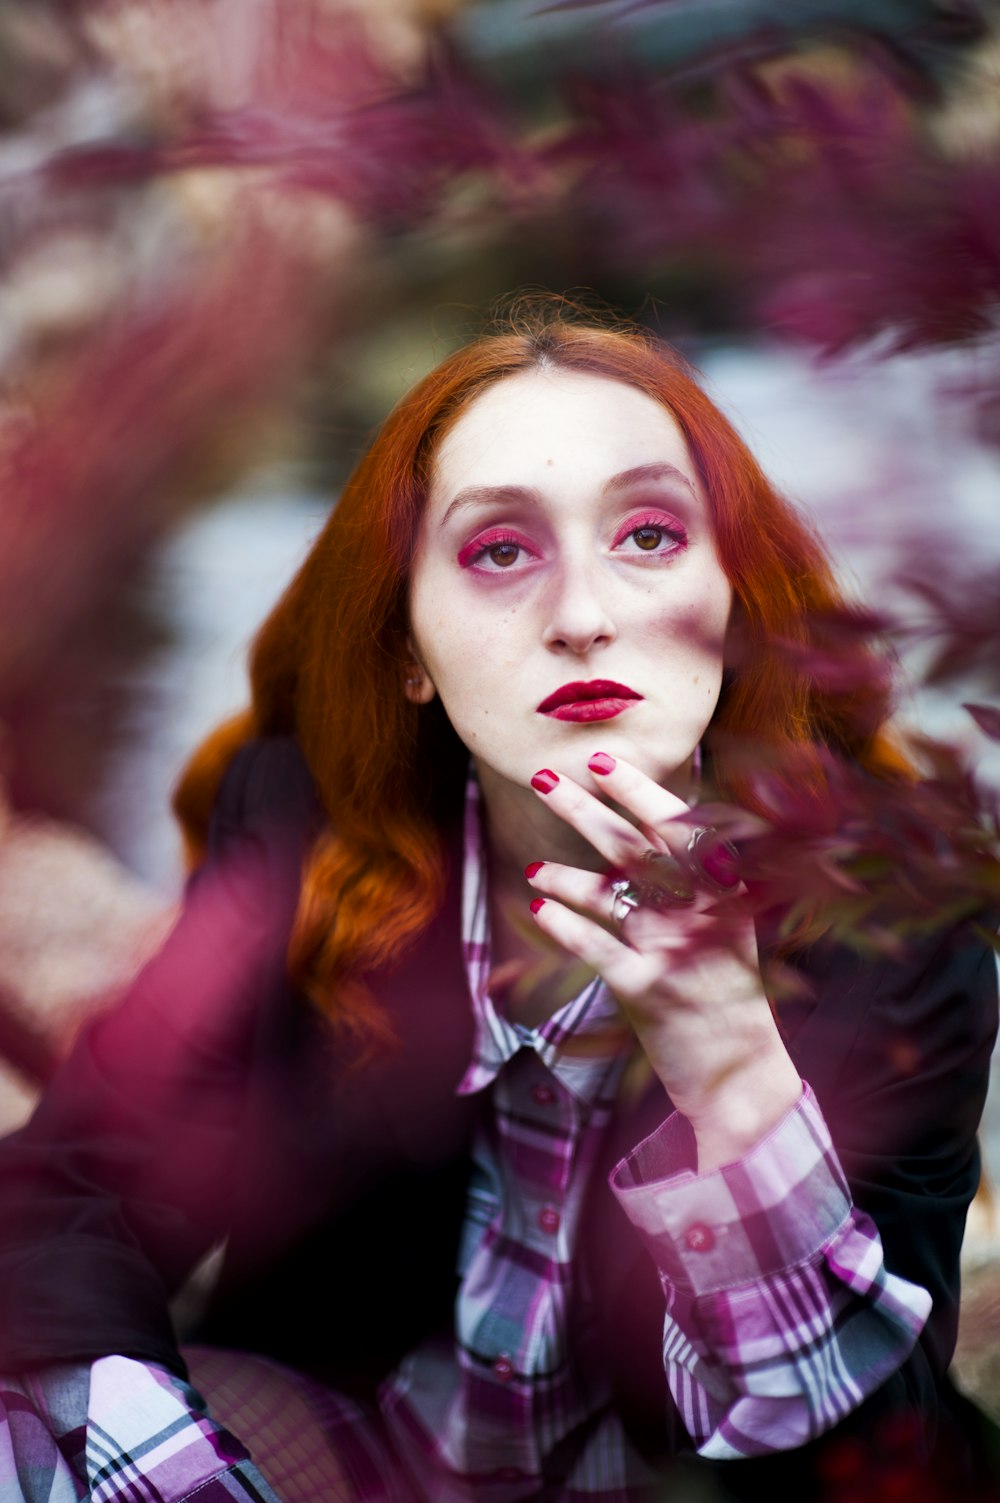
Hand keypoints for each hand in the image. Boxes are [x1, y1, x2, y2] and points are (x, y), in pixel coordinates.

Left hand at [526, 753, 801, 1170]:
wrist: (742, 1074)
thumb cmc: (726, 991)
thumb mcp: (729, 927)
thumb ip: (699, 879)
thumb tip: (656, 820)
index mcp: (727, 891)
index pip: (677, 824)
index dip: (637, 790)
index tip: (601, 760)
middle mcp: (702, 913)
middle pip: (633, 847)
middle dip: (582, 807)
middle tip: (542, 776)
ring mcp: (673, 950)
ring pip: (607, 894)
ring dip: (564, 874)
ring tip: (535, 867)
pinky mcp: (645, 989)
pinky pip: (593, 945)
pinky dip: (563, 923)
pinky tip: (541, 907)